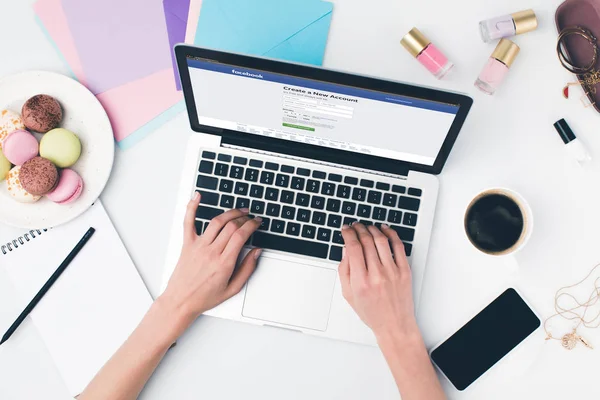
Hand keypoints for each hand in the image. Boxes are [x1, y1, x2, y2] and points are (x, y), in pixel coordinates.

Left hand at [161, 193, 262, 327]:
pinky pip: (188, 222)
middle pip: (231, 227)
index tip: (257, 222)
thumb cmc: (205, 297)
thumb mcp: (233, 288)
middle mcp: (211, 252)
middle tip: (250, 217)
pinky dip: (192, 207)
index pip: (241, 236)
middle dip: (244, 218)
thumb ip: (247, 269)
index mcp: (224, 263)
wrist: (181, 301)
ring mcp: (198, 246)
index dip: (252, 225)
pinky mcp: (187, 244)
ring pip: (216, 222)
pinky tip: (197, 196)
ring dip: (229, 213)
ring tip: (238, 210)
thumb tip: (257, 252)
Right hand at [339, 223, 417, 339]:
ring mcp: (392, 272)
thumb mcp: (349, 294)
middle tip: (355, 226)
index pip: (353, 248)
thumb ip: (344, 271)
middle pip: (366, 241)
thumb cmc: (372, 312)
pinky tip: (385, 230)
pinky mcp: (405, 271)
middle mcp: (377, 275)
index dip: (348, 234)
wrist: (395, 324)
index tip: (345, 229)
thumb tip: (345, 250)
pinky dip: (391, 234)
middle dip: (358, 229)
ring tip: (367, 227)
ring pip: (381, 240)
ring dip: (372, 229)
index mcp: (361, 281)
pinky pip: (398, 246)